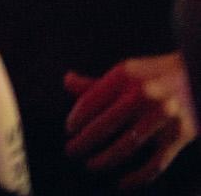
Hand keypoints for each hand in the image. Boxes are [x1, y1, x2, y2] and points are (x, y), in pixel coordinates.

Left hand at [65, 53, 196, 188]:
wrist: (196, 76)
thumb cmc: (155, 75)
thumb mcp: (127, 72)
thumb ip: (98, 83)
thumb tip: (67, 81)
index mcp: (126, 75)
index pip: (91, 101)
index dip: (76, 119)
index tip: (69, 129)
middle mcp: (144, 94)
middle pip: (104, 125)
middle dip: (83, 142)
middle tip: (71, 151)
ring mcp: (163, 116)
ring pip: (126, 146)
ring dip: (104, 160)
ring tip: (90, 165)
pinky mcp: (180, 135)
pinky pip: (156, 163)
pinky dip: (137, 177)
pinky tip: (122, 183)